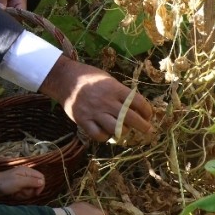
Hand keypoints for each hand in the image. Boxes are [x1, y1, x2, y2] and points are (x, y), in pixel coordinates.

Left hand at [0, 167, 44, 199]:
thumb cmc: (5, 183)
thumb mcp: (19, 182)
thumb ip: (31, 181)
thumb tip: (42, 182)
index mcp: (28, 171)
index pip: (41, 178)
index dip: (40, 186)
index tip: (35, 193)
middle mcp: (27, 175)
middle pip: (36, 185)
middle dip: (30, 191)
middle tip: (22, 191)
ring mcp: (23, 181)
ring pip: (31, 190)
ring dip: (24, 194)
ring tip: (16, 192)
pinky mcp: (19, 186)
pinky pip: (25, 192)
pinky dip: (20, 195)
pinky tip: (14, 194)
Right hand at [38, 56, 152, 141]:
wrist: (65, 79)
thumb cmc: (90, 77)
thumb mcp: (108, 79)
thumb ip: (120, 93)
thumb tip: (136, 106)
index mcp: (114, 88)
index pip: (138, 102)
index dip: (147, 111)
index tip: (149, 115)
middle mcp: (106, 101)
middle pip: (131, 118)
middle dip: (143, 126)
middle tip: (148, 129)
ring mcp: (94, 112)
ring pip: (117, 129)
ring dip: (125, 132)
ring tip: (127, 131)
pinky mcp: (83, 121)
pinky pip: (99, 135)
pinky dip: (106, 136)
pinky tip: (107, 132)